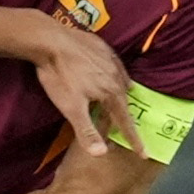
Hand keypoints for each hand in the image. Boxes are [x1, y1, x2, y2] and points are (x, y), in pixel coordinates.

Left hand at [27, 15, 147, 160]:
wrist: (50, 39)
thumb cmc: (59, 76)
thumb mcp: (71, 108)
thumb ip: (87, 131)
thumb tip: (102, 154)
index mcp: (111, 93)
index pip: (125, 122)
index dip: (133, 139)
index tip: (143, 153)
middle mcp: (116, 76)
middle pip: (124, 102)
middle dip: (124, 118)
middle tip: (125, 130)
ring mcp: (110, 60)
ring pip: (121, 82)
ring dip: (122, 96)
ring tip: (123, 103)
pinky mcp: (102, 47)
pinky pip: (115, 66)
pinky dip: (116, 76)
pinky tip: (111, 75)